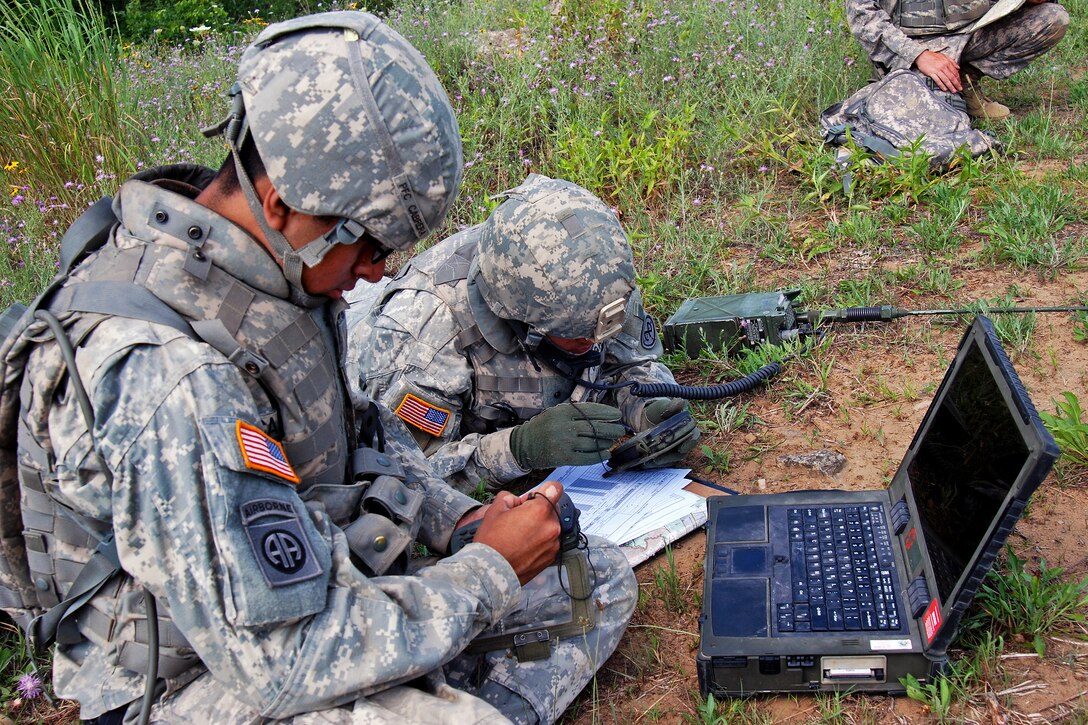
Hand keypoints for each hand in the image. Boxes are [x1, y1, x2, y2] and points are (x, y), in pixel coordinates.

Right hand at [474, 483, 563, 583]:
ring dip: (540, 527)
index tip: (539, 494)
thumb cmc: (492, 542)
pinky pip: (549, 542)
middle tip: (520, 519)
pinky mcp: (551, 557)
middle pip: (551, 509)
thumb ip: (510, 498)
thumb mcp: (495, 510)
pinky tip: (524, 546)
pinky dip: (540, 541)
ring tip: (520, 535)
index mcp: (539, 510)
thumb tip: (518, 500)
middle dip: (539, 511)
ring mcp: (553, 543)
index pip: (555, 489)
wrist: (492, 573)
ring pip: (550, 526)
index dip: (546, 489)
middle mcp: (551, 526)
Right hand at [509, 402, 624, 469]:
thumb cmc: (543, 427)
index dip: (607, 412)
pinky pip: (586, 457)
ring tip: (611, 441)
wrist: (524, 445)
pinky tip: (606, 453)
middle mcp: (564, 426)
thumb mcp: (556, 412)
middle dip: (611, 429)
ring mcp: (564, 443)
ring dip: (606, 442)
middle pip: (595, 427)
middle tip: (620, 429)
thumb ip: (575, 413)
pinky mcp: (564, 458)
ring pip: (592, 443)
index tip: (617, 415)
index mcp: (563, 412)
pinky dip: (598, 455)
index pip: (590, 410)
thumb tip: (601, 415)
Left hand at [637, 398, 700, 468]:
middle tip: (658, 458)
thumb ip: (671, 406)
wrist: (645, 417)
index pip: (694, 437)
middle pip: (681, 453)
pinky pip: (662, 462)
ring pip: (671, 459)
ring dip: (661, 462)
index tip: (681, 449)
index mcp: (687, 428)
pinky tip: (645, 463)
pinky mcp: (664, 454)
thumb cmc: (658, 410)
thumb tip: (680, 402)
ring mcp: (673, 449)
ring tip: (648, 462)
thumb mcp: (663, 406)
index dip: (689, 444)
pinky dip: (655, 463)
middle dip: (670, 457)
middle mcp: (683, 440)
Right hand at [914, 50, 961, 91]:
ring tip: (953, 91)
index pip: (955, 72)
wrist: (922, 56)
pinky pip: (938, 80)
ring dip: (950, 86)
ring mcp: (937, 70)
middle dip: (956, 84)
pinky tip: (944, 89)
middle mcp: (943, 66)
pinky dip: (942, 85)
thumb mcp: (944, 56)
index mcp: (947, 62)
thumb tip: (958, 67)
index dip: (958, 78)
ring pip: (946, 79)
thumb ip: (952, 61)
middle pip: (952, 77)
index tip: (960, 83)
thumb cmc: (933, 56)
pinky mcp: (931, 73)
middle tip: (959, 89)